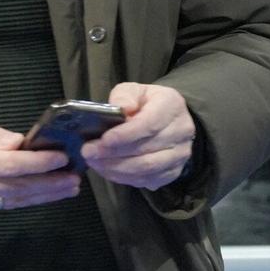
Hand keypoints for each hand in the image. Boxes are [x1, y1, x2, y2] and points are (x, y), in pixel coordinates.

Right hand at [0, 112, 79, 211]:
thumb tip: (20, 143)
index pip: (11, 165)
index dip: (39, 162)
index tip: (62, 157)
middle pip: (18, 187)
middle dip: (50, 183)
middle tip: (76, 177)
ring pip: (13, 200)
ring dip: (43, 195)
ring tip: (68, 189)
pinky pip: (1, 204)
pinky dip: (24, 200)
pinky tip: (40, 194)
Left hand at [81, 83, 195, 189]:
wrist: (168, 119)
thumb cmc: (145, 103)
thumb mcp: (134, 90)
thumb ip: (125, 96)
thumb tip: (122, 108)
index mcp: (172, 106)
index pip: (149, 124)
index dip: (125, 134)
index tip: (104, 140)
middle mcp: (181, 132)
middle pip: (146, 149)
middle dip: (113, 153)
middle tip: (88, 152)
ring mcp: (180, 154)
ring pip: (147, 168)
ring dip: (116, 168)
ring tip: (94, 162)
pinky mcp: (174, 171)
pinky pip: (148, 179)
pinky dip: (125, 178)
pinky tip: (107, 170)